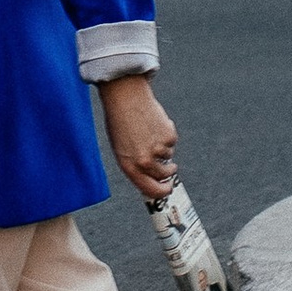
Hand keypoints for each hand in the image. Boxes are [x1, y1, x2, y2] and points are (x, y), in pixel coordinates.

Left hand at [102, 72, 177, 204]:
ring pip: (168, 155)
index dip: (162, 192)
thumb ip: (135, 163)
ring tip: (149, 131)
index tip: (167, 189)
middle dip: (169, 171)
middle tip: (170, 166)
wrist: (125, 98)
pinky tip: (154, 123)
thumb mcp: (122, 148)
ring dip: (163, 147)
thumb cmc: (120, 122)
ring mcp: (158, 150)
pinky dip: (166, 134)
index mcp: (129, 167)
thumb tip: (151, 176)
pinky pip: (171, 140)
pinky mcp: (168, 136)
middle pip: (164, 175)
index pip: (151, 190)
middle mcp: (144, 161)